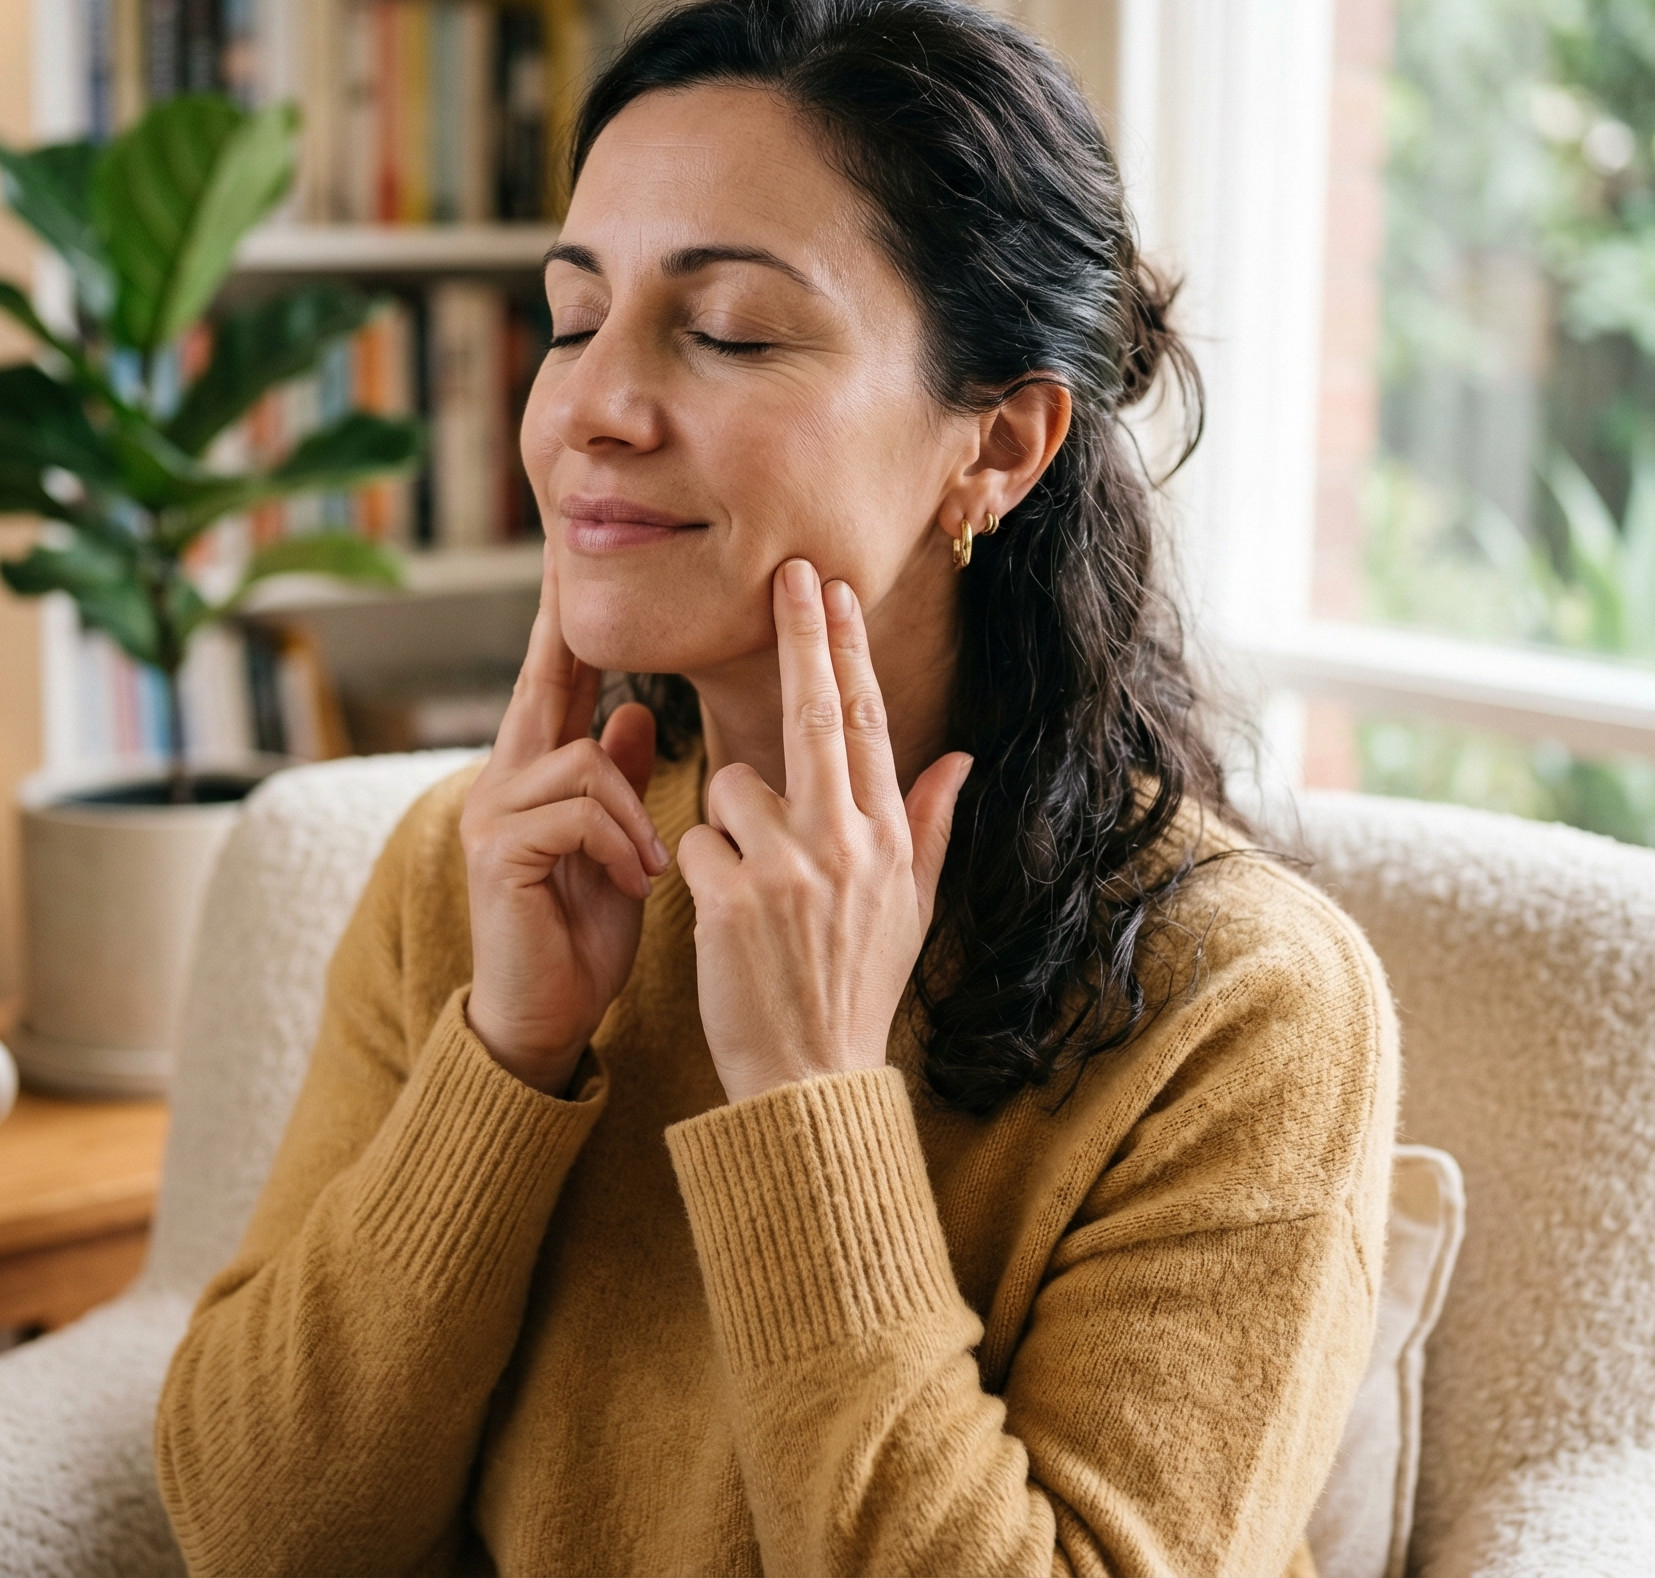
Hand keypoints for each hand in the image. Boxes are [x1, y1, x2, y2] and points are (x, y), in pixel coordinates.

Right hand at [460, 546, 670, 1092]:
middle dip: (566, 628)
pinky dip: (618, 840)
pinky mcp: (496, 852)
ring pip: (582, 757)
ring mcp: (493, 812)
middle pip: (542, 682)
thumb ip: (622, 779)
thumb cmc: (581, 935)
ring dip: (633, 809)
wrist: (544, 1020)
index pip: (555, 679)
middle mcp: (503, 778)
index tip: (571, 560)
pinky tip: (636, 880)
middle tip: (571, 563)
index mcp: (535, 772)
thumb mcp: (617, 846)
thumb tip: (638, 712)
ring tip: (652, 865)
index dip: (565, 621)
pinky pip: (575, 809)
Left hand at [677, 559, 972, 1103]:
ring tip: (748, 891)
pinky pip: (695, 842)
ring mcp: (790, 869)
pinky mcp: (733, 899)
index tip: (831, 590)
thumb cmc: (855, 992)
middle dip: (801, 634)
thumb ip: (929, 826)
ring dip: (726, 823)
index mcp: (886, 840)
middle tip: (785, 572)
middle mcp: (845, 843)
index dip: (845, 651)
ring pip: (729, 785)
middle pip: (815, 713)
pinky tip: (721, 922)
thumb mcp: (911, 910)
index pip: (864, 723)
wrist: (810, 1082)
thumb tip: (958, 758)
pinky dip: (696, 872)